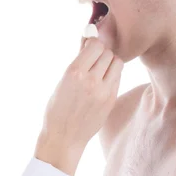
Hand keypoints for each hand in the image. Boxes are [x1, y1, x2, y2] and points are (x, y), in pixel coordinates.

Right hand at [34, 37, 122, 175]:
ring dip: (109, 63)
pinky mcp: (111, 100)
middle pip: (107, 53)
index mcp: (74, 73)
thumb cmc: (58, 108)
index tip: (88, 49)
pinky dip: (111, 75)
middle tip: (93, 60)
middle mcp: (90, 80)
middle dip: (101, 53)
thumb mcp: (62, 81)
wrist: (64, 137)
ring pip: (117, 63)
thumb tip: (87, 38)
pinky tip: (102, 82)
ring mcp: (103, 91)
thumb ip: (78, 60)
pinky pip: (117, 77)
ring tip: (99, 70)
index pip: (95, 45)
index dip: (92, 44)